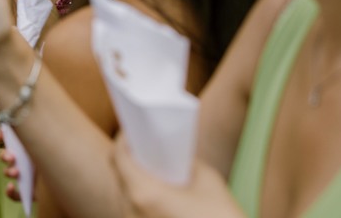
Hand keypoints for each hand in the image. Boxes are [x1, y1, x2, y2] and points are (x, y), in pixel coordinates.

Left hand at [113, 137, 242, 217]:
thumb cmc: (222, 217)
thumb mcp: (208, 181)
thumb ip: (186, 162)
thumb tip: (174, 154)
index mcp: (143, 193)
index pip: (118, 158)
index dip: (123, 141)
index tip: (133, 131)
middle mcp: (131, 212)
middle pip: (121, 178)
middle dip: (132, 161)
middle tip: (146, 147)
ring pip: (128, 197)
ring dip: (138, 182)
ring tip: (155, 171)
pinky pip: (137, 212)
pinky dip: (145, 200)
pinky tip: (161, 196)